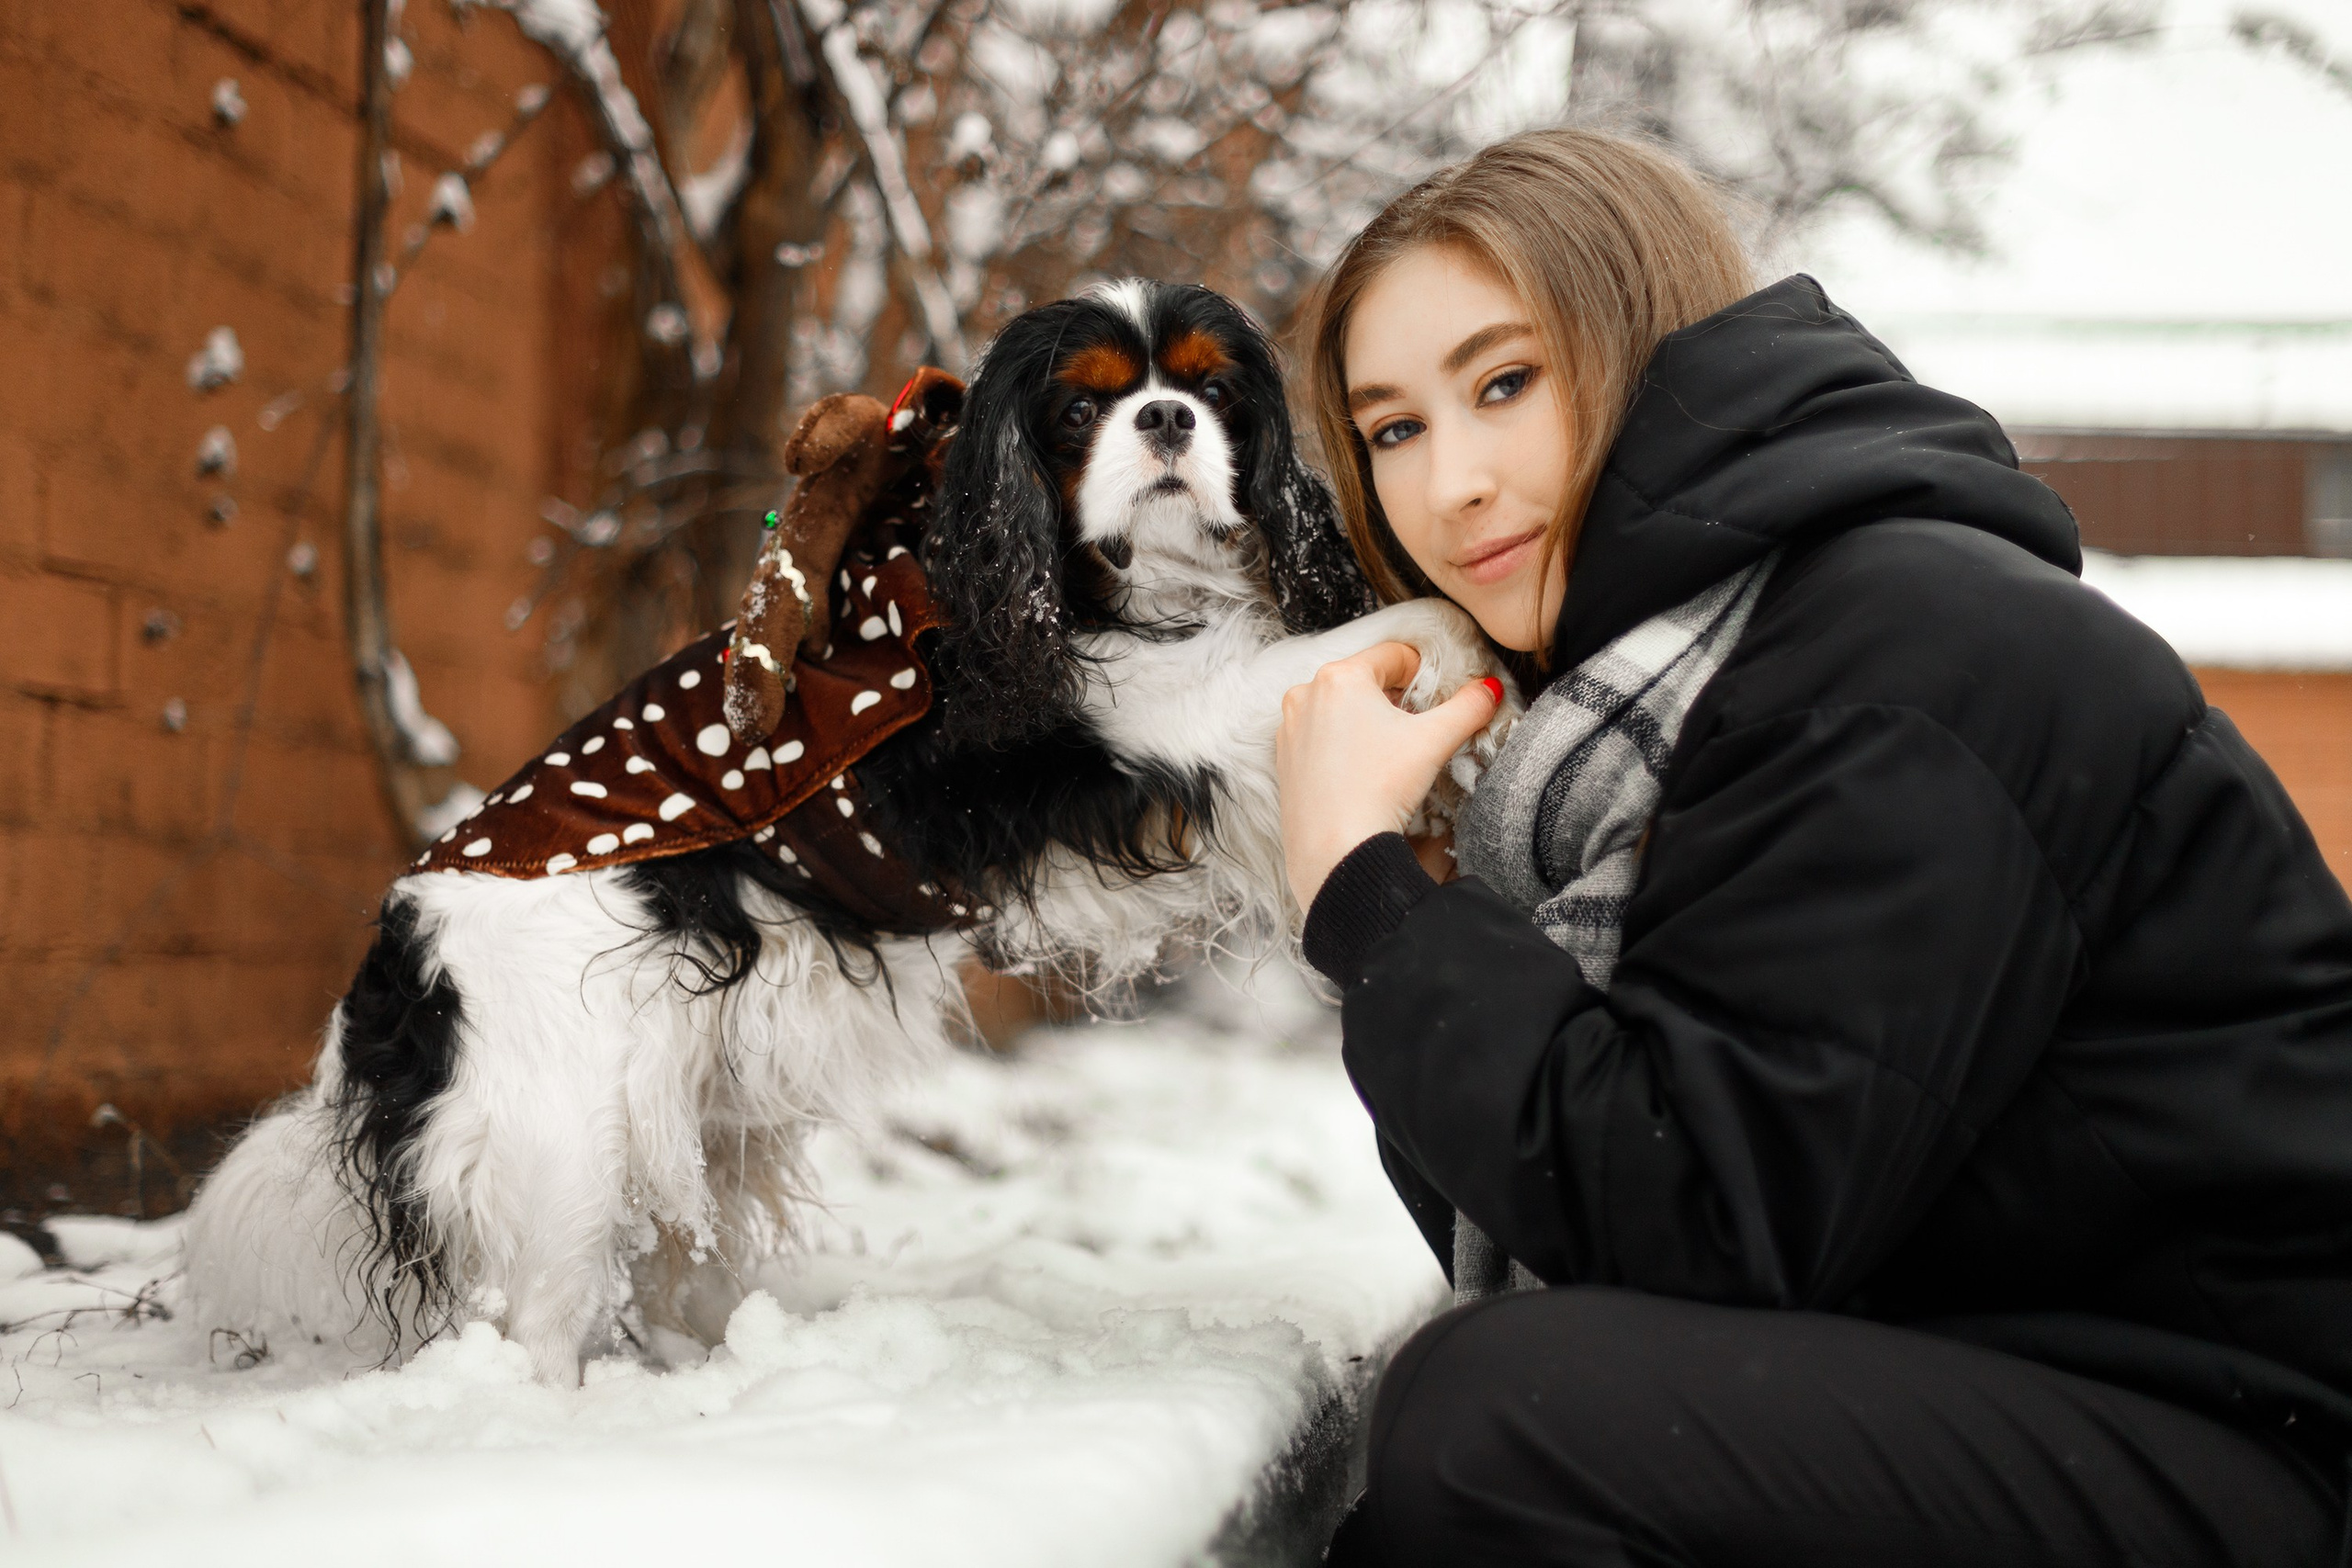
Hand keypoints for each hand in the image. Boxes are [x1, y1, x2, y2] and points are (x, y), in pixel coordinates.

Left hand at [1276, 642, 1503, 909]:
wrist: (1336, 851)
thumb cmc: (1379, 788)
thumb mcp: (1434, 741)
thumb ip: (1468, 708)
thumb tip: (1490, 690)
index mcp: (1340, 676)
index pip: (1393, 655)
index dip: (1423, 672)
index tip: (1436, 696)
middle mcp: (1306, 694)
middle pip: (1365, 680)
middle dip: (1395, 699)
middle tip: (1417, 729)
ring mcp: (1290, 727)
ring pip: (1340, 708)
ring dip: (1368, 720)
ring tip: (1390, 753)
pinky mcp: (1284, 759)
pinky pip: (1320, 736)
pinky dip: (1343, 743)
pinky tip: (1363, 771)